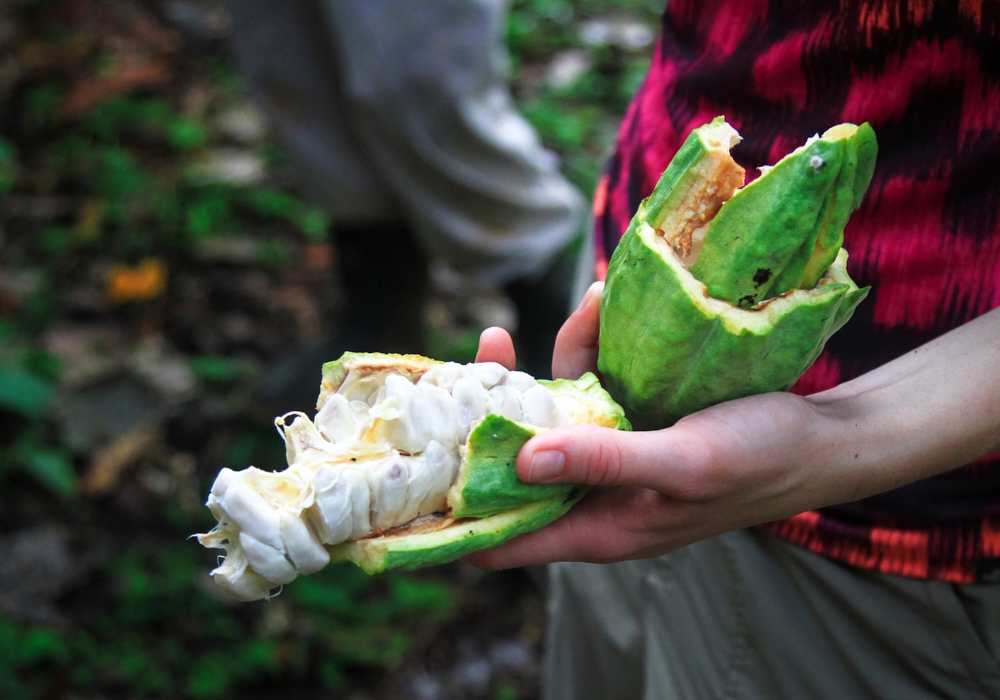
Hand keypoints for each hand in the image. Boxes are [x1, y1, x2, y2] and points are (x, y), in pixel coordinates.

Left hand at [471, 291, 999, 569]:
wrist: (822, 436)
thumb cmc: (761, 461)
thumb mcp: (685, 463)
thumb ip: (607, 462)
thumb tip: (522, 460)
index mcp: (597, 526)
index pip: (503, 533)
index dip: (455, 509)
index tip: (417, 463)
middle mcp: (592, 492)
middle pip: (512, 458)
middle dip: (493, 406)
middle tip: (490, 344)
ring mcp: (608, 452)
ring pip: (550, 409)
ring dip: (554, 357)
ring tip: (589, 305)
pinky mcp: (629, 416)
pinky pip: (590, 380)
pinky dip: (593, 344)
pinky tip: (609, 302)